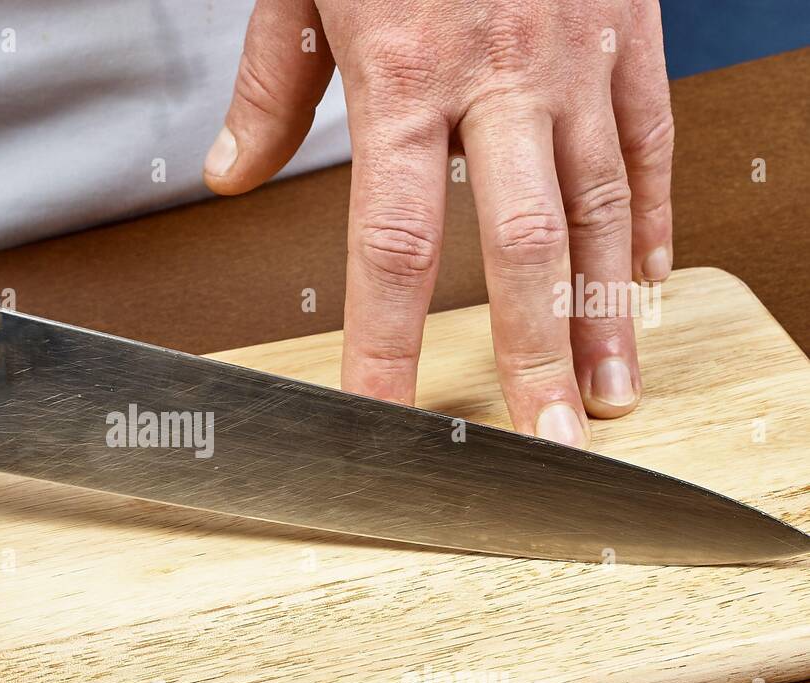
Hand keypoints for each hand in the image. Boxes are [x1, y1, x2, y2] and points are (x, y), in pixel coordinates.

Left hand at [206, 0, 672, 446]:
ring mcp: (578, 55)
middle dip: (533, 355)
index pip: (393, 243)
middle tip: (542, 445)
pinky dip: (647, 222)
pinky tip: (641, 288)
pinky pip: (647, 143)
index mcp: (403, 73)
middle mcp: (499, 76)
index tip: (381, 416)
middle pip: (519, 244)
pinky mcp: (629, 33)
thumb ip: (270, 87)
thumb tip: (232, 177)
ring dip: (605, 313)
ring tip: (608, 396)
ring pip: (600, 207)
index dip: (387, 343)